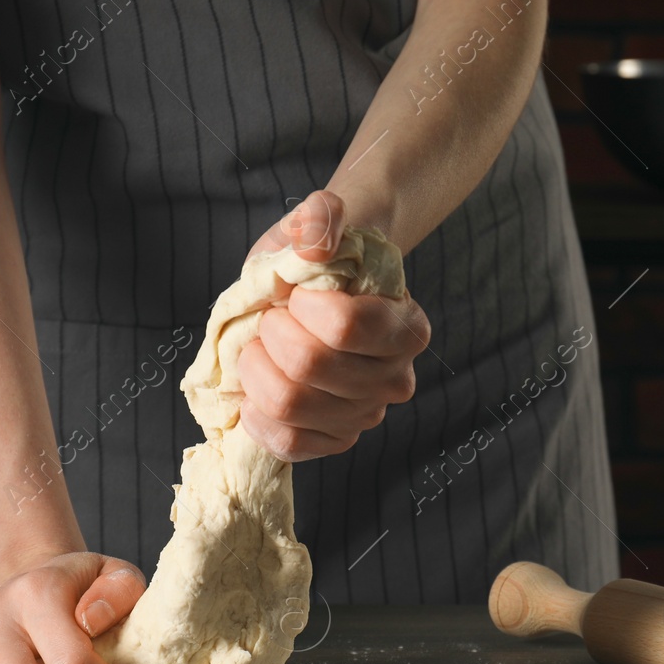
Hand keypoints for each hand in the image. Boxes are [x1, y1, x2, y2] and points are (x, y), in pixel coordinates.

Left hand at [239, 190, 429, 461]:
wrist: (314, 296)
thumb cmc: (320, 261)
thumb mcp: (319, 226)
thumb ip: (321, 219)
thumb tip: (314, 236)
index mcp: (407, 328)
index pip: (345, 327)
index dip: (302, 306)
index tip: (296, 292)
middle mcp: (396, 379)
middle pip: (310, 366)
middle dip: (271, 333)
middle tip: (272, 318)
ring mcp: (366, 415)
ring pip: (292, 405)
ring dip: (257, 370)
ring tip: (261, 349)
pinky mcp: (335, 441)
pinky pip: (288, 444)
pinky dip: (259, 417)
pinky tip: (256, 392)